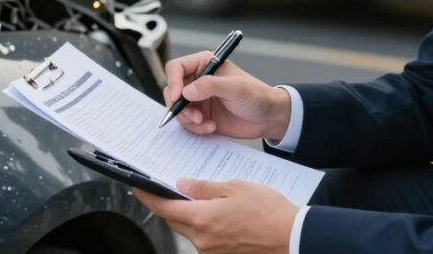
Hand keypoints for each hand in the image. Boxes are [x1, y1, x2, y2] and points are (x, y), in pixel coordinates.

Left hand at [135, 179, 298, 253]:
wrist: (293, 238)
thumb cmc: (269, 211)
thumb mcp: (235, 188)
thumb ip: (205, 187)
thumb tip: (182, 185)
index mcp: (203, 219)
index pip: (164, 208)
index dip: (148, 197)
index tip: (139, 188)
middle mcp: (203, 240)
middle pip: (174, 221)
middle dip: (170, 206)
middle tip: (171, 189)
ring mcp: (212, 252)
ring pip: (189, 231)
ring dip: (189, 217)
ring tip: (203, 200)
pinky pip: (204, 240)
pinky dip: (204, 227)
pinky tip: (219, 216)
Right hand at [164, 51, 291, 139]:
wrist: (268, 118)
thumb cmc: (257, 95)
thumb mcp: (236, 88)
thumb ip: (211, 86)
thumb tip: (186, 91)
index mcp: (204, 64)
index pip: (176, 67)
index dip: (173, 81)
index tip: (179, 96)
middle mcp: (198, 81)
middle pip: (172, 90)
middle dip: (180, 106)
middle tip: (195, 117)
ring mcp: (198, 99)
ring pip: (177, 109)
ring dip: (188, 120)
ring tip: (206, 124)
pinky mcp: (201, 116)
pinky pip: (186, 123)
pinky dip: (195, 128)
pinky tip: (211, 127)